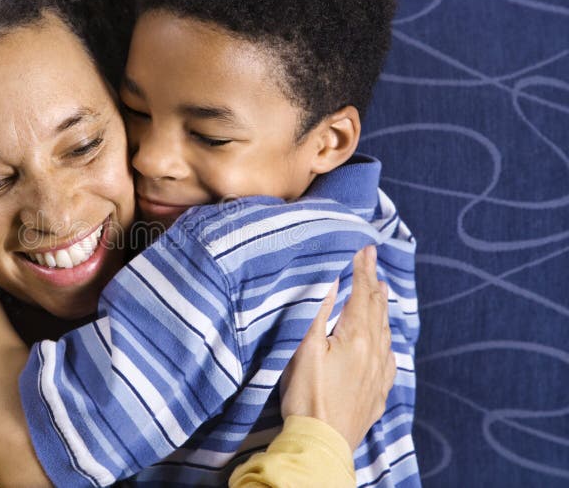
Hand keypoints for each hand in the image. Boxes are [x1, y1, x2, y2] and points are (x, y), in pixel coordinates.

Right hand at [279, 246, 394, 449]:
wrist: (321, 443)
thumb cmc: (307, 395)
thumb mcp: (305, 348)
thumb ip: (319, 313)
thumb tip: (333, 282)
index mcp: (356, 337)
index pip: (362, 294)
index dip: (363, 270)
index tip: (365, 249)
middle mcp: (374, 353)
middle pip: (376, 309)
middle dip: (374, 283)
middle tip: (373, 262)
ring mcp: (378, 375)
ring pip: (385, 333)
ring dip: (382, 308)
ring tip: (382, 292)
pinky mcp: (376, 394)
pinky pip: (389, 360)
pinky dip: (387, 341)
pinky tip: (386, 343)